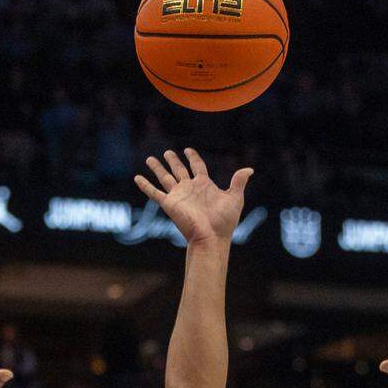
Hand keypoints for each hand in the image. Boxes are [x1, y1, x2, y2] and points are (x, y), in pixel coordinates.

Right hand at [134, 148, 253, 246]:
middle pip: (178, 170)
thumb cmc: (224, 221)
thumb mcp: (234, 198)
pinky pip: (154, 192)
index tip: (188, 150)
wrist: (211, 237)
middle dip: (173, 160)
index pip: (197, 166)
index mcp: (204, 185)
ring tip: (150, 159)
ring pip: (165, 177)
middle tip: (167, 152)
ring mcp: (178, 195)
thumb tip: (249, 169)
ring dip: (157, 168)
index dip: (193, 157)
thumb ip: (238, 182)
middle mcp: (189, 188)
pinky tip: (137, 178)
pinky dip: (145, 185)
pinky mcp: (169, 203)